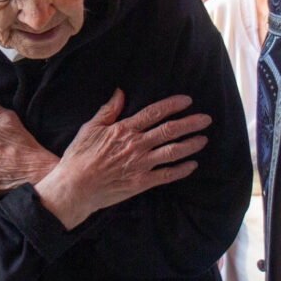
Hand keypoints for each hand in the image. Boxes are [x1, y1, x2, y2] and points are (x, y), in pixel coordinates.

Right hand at [33, 91, 210, 229]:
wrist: (74, 188)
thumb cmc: (78, 157)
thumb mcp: (90, 128)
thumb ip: (108, 110)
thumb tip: (120, 92)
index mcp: (124, 129)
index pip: (154, 113)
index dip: (173, 105)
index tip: (188, 101)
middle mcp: (136, 146)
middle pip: (170, 131)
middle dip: (191, 123)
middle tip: (206, 119)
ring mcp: (141, 165)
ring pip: (173, 152)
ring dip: (191, 145)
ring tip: (204, 139)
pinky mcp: (141, 183)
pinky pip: (167, 175)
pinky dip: (182, 170)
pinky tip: (192, 165)